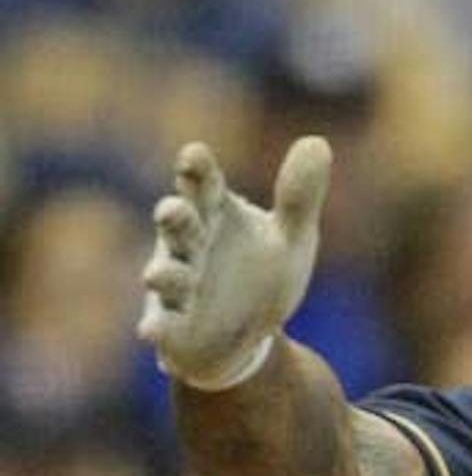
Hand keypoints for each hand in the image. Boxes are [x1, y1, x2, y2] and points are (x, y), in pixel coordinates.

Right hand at [138, 136, 332, 390]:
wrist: (251, 333)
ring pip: (167, 273)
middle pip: (179, 224)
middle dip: (174, 217)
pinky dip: (157, 327)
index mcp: (215, 212)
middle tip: (172, 210)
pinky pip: (162, 324)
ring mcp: (178, 283)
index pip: (203, 183)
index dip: (196, 169)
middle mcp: (190, 242)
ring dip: (164, 273)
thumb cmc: (263, 273)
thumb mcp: (292, 236)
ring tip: (160, 276)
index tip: (194, 155)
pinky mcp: (173, 322)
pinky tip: (151, 331)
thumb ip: (299, 195)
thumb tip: (318, 142)